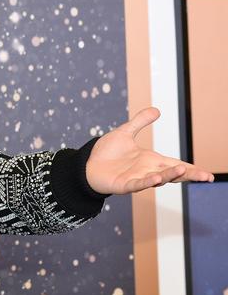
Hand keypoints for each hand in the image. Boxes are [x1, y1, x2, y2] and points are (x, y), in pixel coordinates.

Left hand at [85, 106, 215, 194]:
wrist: (87, 164)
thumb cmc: (106, 152)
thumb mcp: (125, 133)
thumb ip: (140, 122)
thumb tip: (157, 110)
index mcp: (151, 160)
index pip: (175, 164)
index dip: (191, 169)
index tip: (208, 175)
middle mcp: (147, 170)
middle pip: (172, 174)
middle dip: (189, 175)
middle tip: (205, 177)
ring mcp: (136, 178)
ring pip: (157, 178)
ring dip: (169, 176)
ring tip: (182, 171)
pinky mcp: (124, 185)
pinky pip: (138, 183)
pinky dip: (147, 181)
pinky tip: (156, 177)